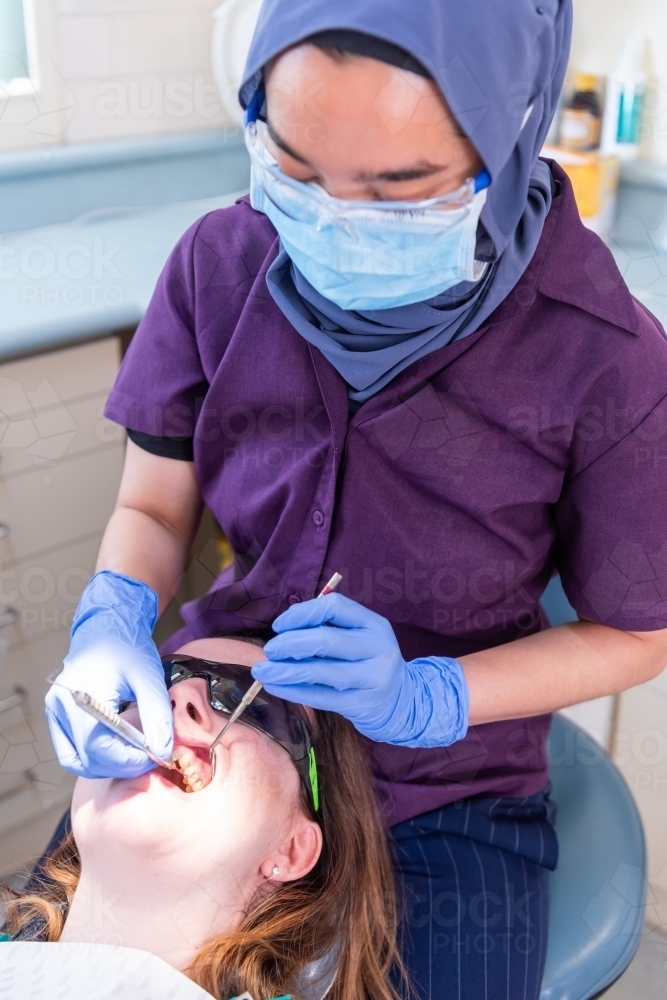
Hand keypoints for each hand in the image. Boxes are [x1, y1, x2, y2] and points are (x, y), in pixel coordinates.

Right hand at [45, 570, 172, 777]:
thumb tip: (162, 752)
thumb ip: (157, 717)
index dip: (128, 760)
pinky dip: (91, 758)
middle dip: (122, 764)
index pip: (99, 746)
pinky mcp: (55, 714)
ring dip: (106, 765)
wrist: (107, 625)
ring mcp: (55, 710)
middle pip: (88, 757)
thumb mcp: (149, 678)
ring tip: (133, 751)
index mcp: (85, 693)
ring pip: (77, 760)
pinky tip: (114, 747)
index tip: (154, 757)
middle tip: (149, 755)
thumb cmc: (128, 646)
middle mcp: (62, 704)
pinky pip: (70, 751)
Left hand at [252, 593, 468, 747]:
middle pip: (327, 640)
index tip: (280, 625)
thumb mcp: (360, 637)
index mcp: (374, 624)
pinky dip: (294, 691)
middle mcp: (378, 648)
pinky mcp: (362, 704)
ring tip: (262, 671)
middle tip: (269, 650)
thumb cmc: (369, 662)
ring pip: (322, 671)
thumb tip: (284, 629)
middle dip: (291, 644)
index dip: (303, 613)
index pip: (335, 607)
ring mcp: (372, 678)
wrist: (403, 700)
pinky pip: (321, 696)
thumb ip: (329, 627)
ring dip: (287, 671)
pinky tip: (276, 687)